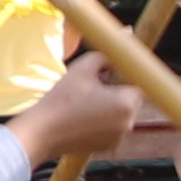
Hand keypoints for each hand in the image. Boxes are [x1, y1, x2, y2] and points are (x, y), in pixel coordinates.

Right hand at [13, 56, 145, 163]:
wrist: (41, 133)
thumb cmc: (61, 99)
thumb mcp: (83, 68)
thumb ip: (109, 53)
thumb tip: (128, 33)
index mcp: (126, 103)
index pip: (140, 81)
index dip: (127, 72)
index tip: (114, 67)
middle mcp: (128, 123)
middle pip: (132, 97)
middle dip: (118, 87)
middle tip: (96, 81)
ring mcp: (119, 137)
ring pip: (122, 111)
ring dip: (111, 102)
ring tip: (86, 97)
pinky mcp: (108, 146)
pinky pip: (113, 125)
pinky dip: (104, 117)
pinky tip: (83, 112)